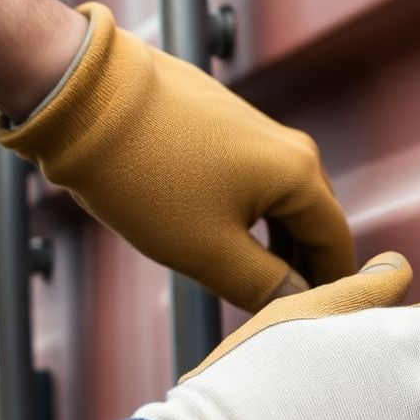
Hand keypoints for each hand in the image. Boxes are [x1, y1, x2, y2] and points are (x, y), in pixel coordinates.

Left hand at [0, 3, 351, 310]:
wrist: (83, 97)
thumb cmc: (146, 178)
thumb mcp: (209, 251)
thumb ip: (266, 286)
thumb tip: (298, 304)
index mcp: (300, 176)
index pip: (336, 244)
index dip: (333, 288)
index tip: (318, 322)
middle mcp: (290, 148)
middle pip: (313, 222)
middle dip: (304, 267)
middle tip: (281, 312)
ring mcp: (257, 131)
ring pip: (282, 202)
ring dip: (274, 244)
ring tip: (251, 282)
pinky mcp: (225, 123)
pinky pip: (254, 181)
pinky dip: (250, 216)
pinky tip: (221, 238)